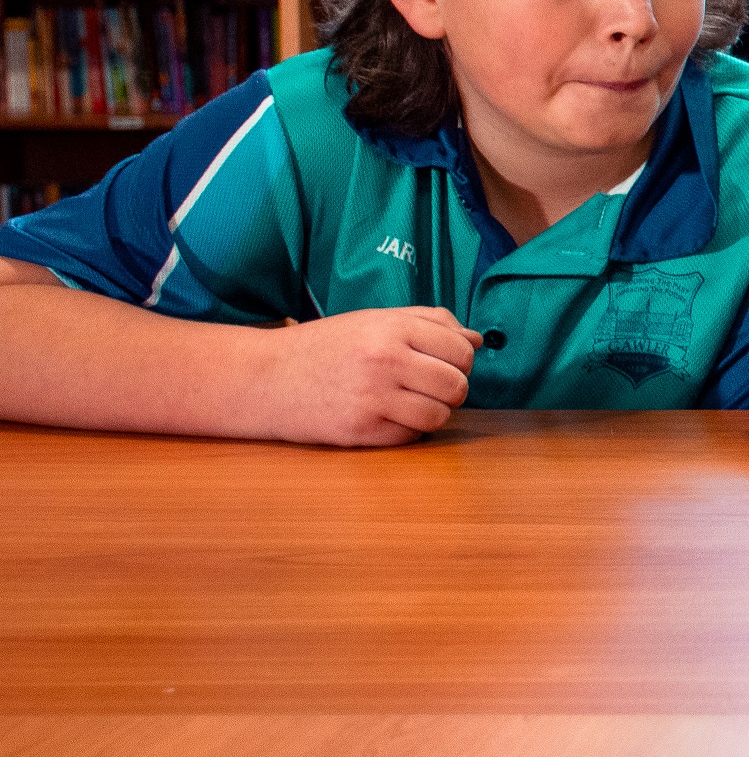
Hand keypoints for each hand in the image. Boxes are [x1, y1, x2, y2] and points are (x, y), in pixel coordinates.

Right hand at [251, 307, 481, 446]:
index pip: (461, 351)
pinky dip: (407, 431)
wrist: (265, 377)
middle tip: (431, 388)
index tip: (445, 364)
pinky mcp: (359, 430)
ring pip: (439, 416)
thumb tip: (476, 340)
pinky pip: (410, 437)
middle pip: (456, 386)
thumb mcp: (374, 320)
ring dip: (433, 413)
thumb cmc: (326, 346)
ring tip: (411, 403)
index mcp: (392, 328)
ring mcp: (372, 397)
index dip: (461, 361)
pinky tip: (386, 417)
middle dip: (452, 390)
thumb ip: (430, 322)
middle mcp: (385, 360)